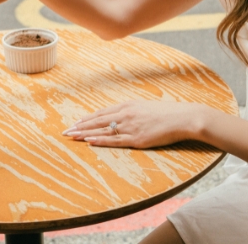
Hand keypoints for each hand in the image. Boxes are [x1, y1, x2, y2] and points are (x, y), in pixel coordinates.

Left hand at [62, 100, 206, 148]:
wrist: (182, 117)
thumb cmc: (167, 113)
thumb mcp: (146, 107)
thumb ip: (133, 111)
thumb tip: (123, 115)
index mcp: (128, 105)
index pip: (102, 112)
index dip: (87, 118)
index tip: (76, 122)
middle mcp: (125, 114)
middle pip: (97, 120)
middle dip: (80, 126)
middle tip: (65, 131)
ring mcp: (130, 126)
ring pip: (102, 130)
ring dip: (84, 133)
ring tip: (71, 136)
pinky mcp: (136, 138)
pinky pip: (114, 140)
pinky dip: (100, 140)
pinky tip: (89, 141)